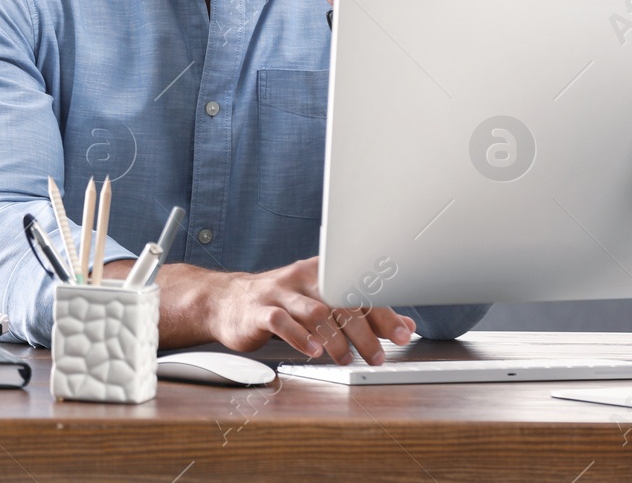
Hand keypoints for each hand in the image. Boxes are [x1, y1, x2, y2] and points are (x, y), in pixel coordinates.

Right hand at [201, 257, 413, 364]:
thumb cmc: (281, 303)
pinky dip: (300, 338)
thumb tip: (405, 326)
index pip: (360, 289)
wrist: (227, 301)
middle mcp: (302, 278)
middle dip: (364, 332)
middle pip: (340, 300)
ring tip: (346, 359)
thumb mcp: (323, 302)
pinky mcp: (258, 311)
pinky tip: (313, 352)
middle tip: (377, 358)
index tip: (402, 336)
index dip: (384, 313)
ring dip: (336, 339)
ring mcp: (278, 293)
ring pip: (315, 312)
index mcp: (323, 271)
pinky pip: (281, 322)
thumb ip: (363, 313)